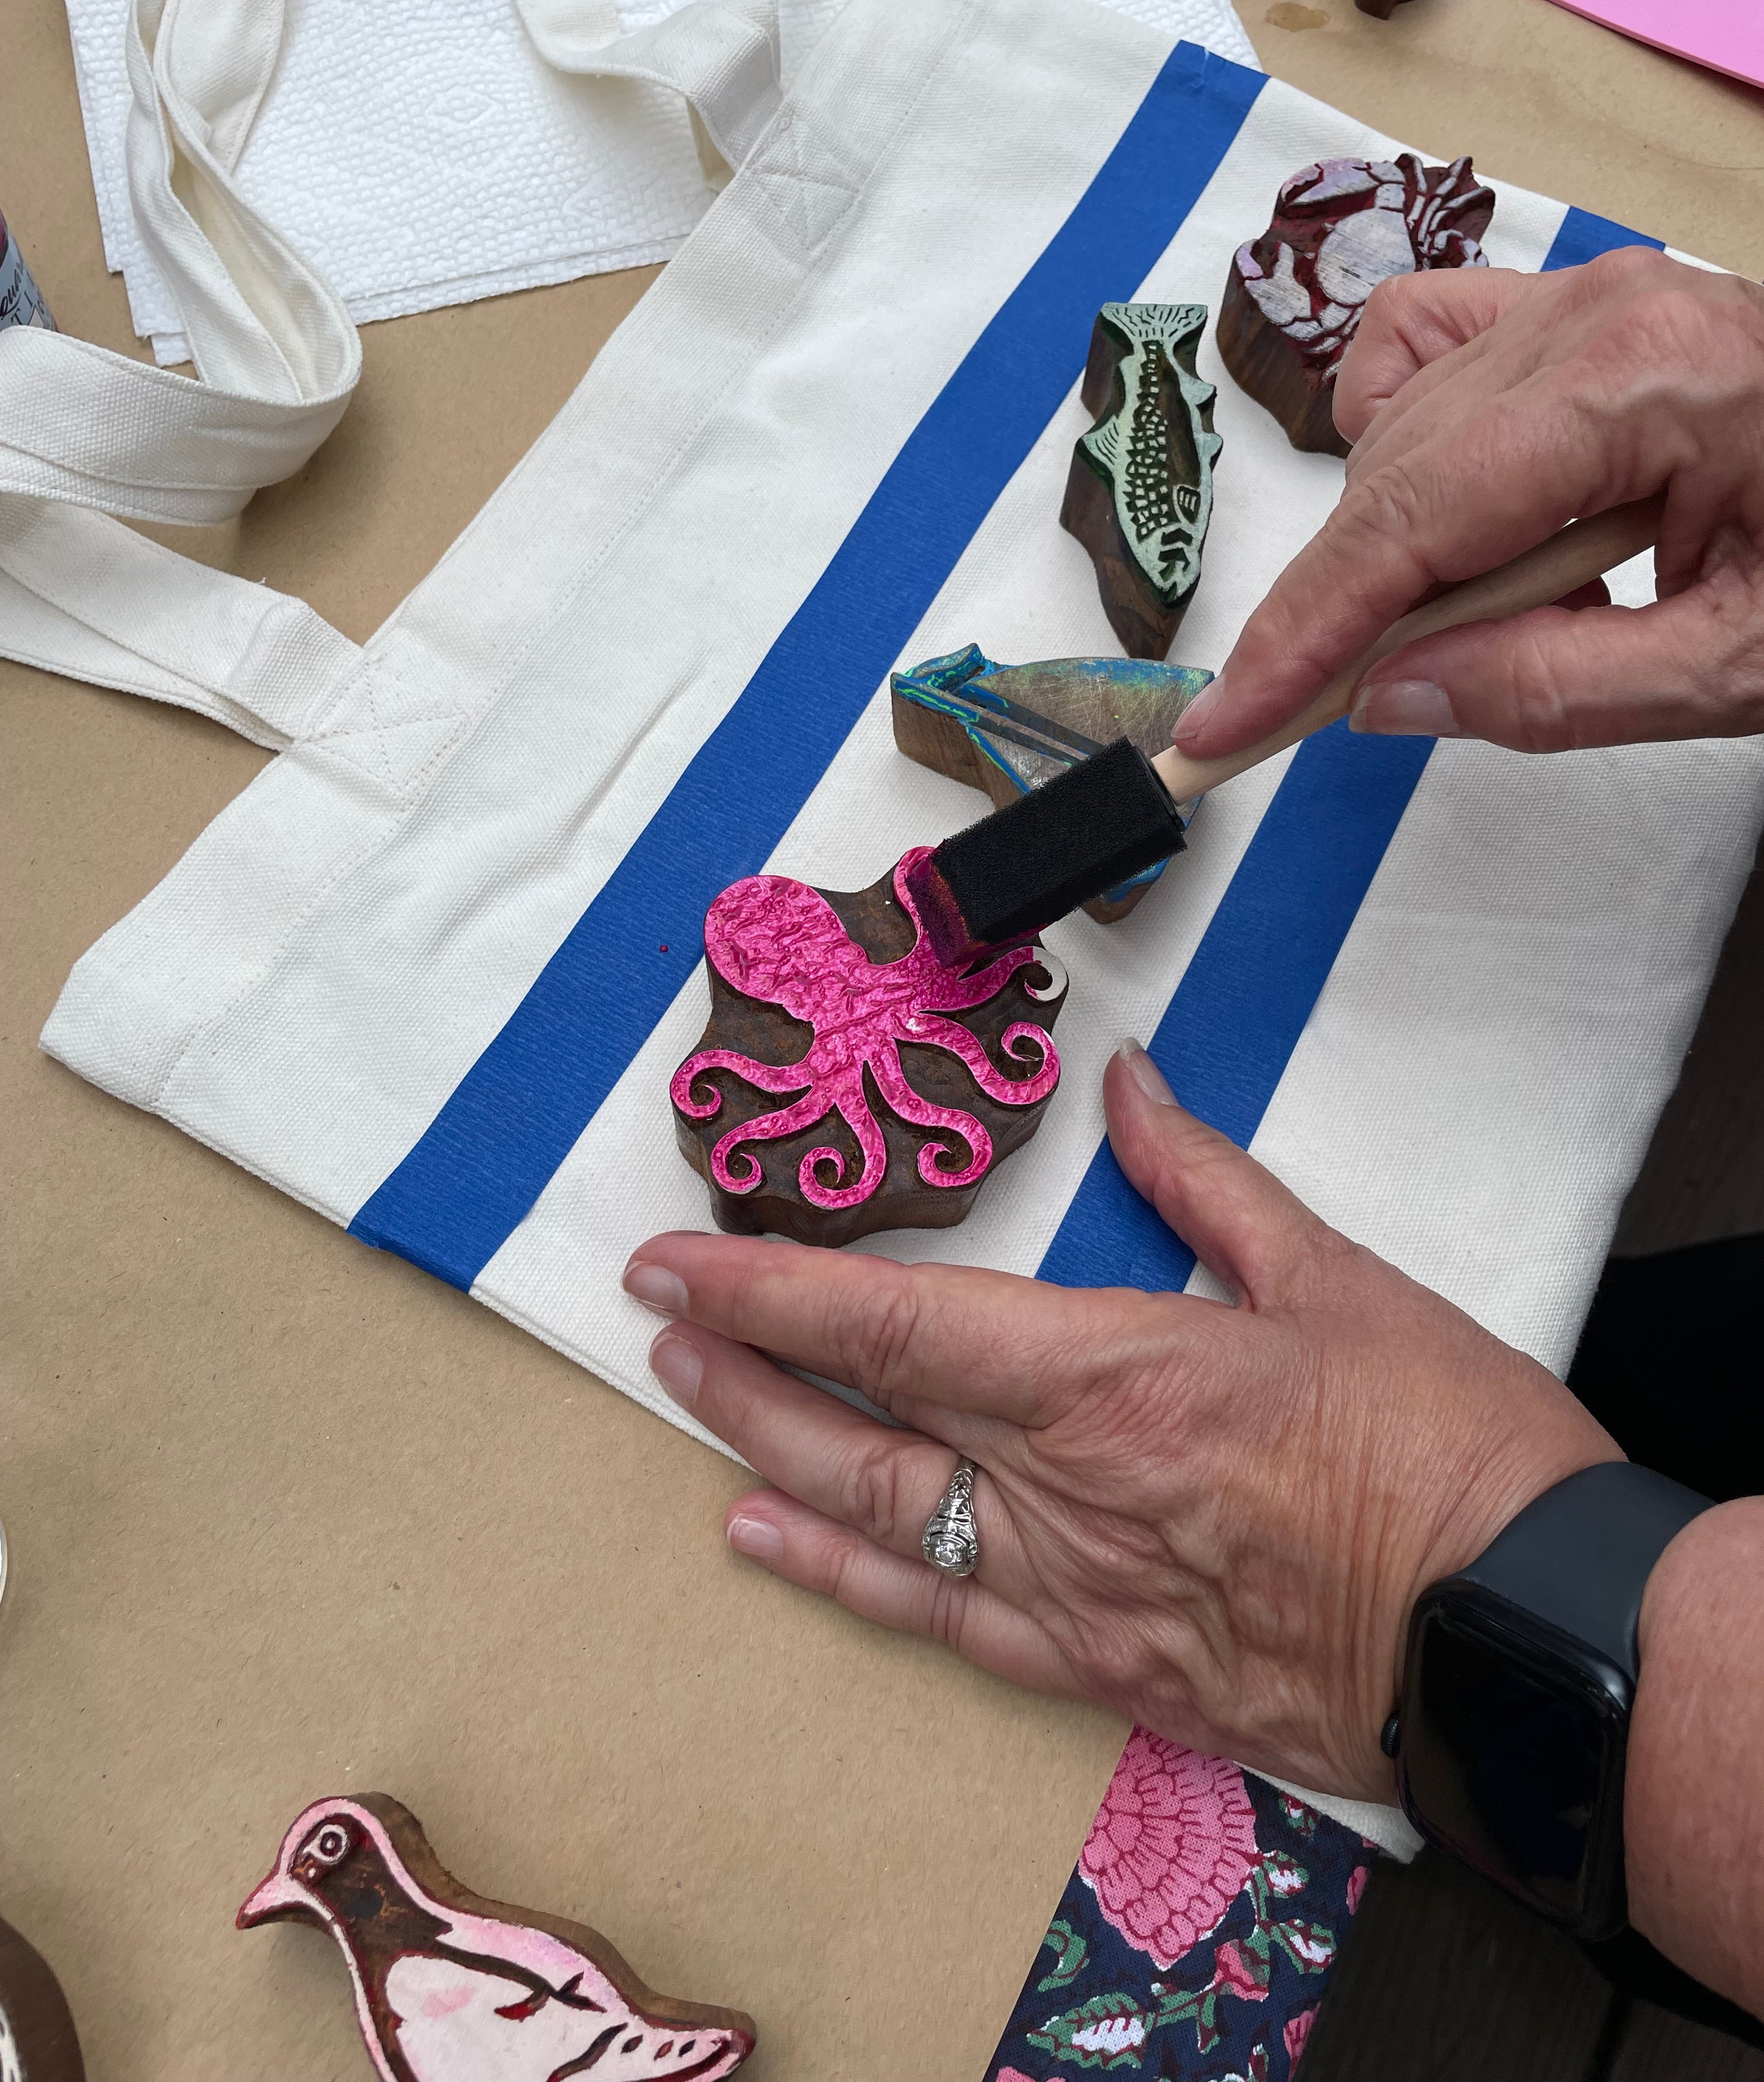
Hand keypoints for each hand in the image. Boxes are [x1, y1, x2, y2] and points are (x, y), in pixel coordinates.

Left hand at [624, 1045, 1616, 1803]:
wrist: (1521, 1636)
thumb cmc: (1443, 1448)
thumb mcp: (1333, 1278)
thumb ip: (1206, 1178)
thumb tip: (1133, 1087)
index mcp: (1113, 1376)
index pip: (893, 1324)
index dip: (767, 1291)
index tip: (675, 1263)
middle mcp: (1065, 1490)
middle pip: (862, 1420)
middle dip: (743, 1364)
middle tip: (657, 1321)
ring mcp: (1075, 1591)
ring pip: (881, 1521)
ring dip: (772, 1455)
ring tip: (689, 1406)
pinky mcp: (1107, 1669)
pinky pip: (948, 1623)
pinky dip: (848, 1582)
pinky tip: (775, 1547)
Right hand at [1171, 248, 1763, 759]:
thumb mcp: (1735, 670)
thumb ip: (1550, 691)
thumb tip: (1383, 698)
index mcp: (1642, 384)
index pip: (1414, 525)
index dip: (1302, 636)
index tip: (1220, 722)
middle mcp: (1595, 313)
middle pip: (1393, 483)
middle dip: (1350, 613)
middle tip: (1337, 714)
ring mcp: (1580, 295)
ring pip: (1400, 431)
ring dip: (1404, 547)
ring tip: (1503, 615)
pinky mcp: (1571, 304)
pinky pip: (1423, 351)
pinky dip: (1406, 439)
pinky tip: (1466, 513)